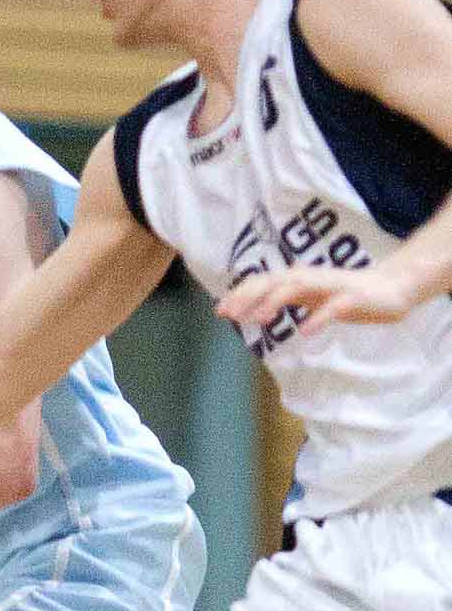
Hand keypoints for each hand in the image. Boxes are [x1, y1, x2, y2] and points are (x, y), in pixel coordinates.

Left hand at [218, 264, 418, 334]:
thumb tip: (252, 309)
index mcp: (298, 280)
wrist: (391, 288)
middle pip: (273, 282)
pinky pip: (332, 308)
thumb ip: (284, 300)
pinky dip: (318, 318)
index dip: (241, 295)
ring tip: (259, 319)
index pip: (263, 283)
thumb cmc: (345, 294)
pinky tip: (305, 331)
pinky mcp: (351, 299)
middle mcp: (310, 279)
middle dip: (249, 297)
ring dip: (276, 301)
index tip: (220, 312)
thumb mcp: (309, 297)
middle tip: (229, 315)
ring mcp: (330, 287)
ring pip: (298, 288)